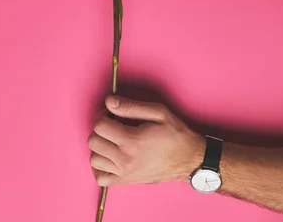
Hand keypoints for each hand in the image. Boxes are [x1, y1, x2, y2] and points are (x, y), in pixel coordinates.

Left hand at [88, 96, 204, 186]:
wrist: (189, 159)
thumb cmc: (175, 134)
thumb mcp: (158, 113)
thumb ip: (131, 106)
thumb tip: (109, 101)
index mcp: (132, 141)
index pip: (99, 126)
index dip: (104, 115)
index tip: (113, 113)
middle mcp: (125, 159)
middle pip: (94, 141)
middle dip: (100, 128)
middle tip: (112, 123)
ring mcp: (124, 172)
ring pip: (94, 159)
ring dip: (99, 146)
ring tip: (111, 139)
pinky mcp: (126, 181)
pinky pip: (100, 178)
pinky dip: (99, 167)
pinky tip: (108, 156)